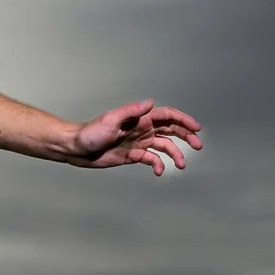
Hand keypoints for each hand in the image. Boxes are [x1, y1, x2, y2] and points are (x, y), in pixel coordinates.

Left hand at [70, 99, 202, 174]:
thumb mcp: (111, 120)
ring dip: (175, 154)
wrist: (76, 149)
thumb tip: (150, 103)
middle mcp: (142, 129)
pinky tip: (158, 171)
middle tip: (198, 146)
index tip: (197, 128)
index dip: (184, 120)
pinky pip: (151, 159)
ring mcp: (139, 142)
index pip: (168, 116)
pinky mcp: (133, 155)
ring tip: (181, 164)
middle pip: (171, 130)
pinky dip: (158, 165)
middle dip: (186, 136)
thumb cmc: (90, 132)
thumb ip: (131, 112)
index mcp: (140, 119)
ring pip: (164, 146)